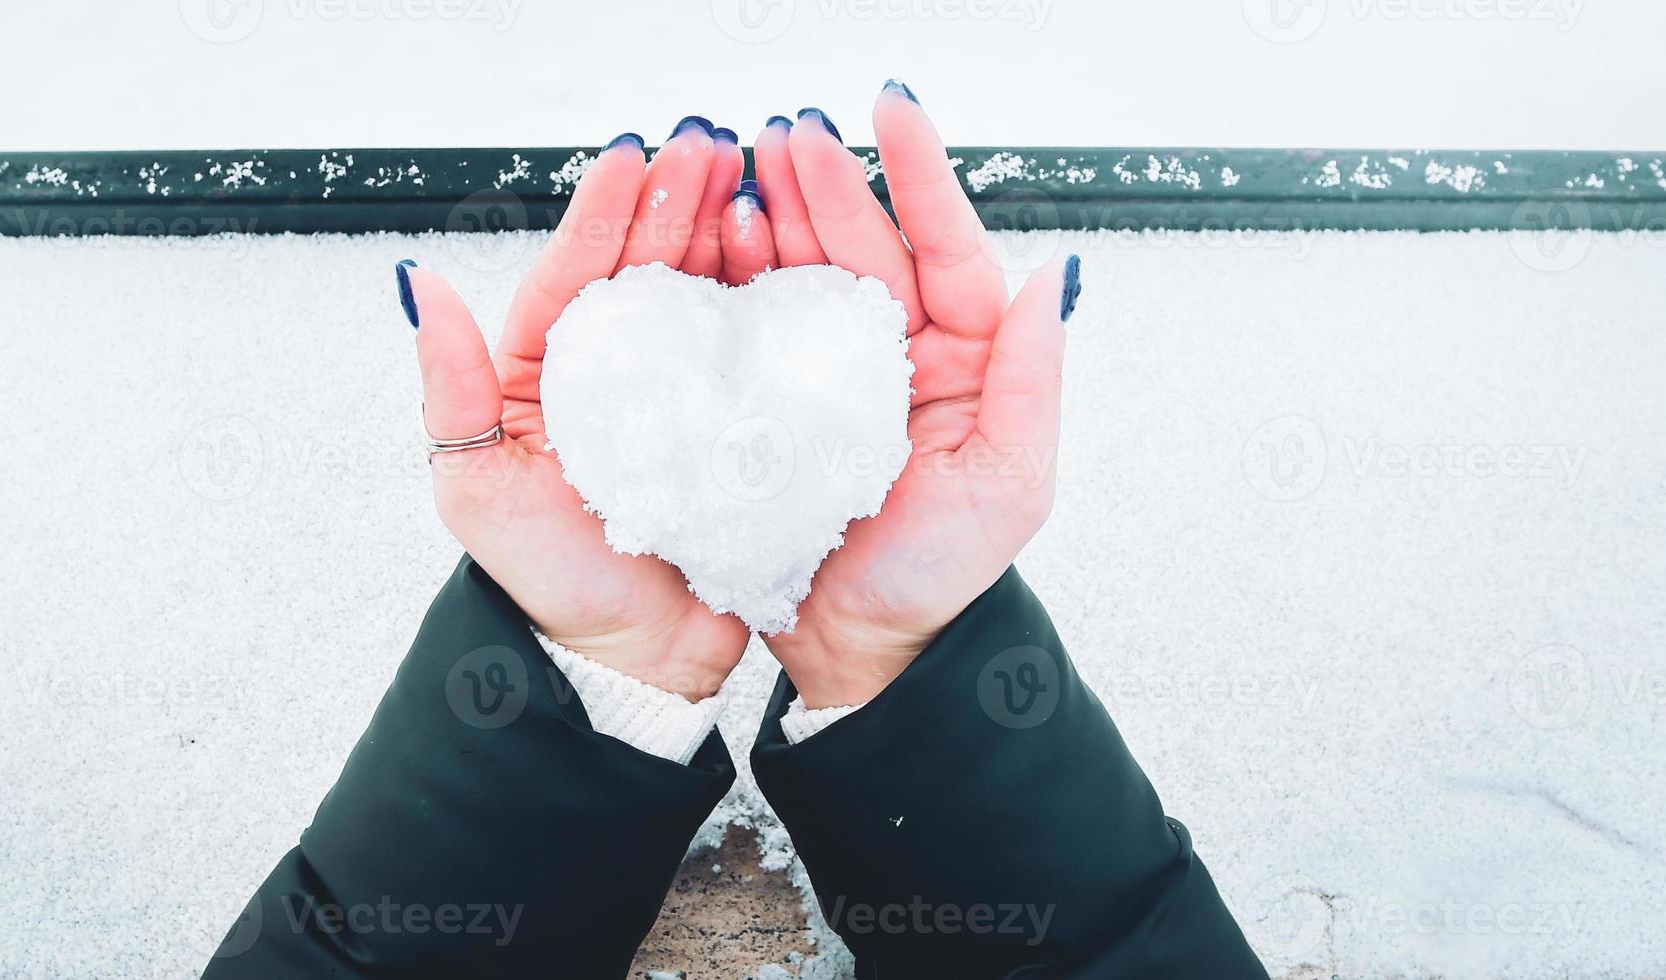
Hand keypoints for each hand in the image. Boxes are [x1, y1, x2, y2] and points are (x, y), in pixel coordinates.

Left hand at [400, 118, 750, 699]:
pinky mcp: (736, 427)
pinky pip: (753, 351)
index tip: (632, 155)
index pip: (575, 274)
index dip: (604, 213)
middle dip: (676, 200)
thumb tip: (419, 287)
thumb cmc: (548, 582)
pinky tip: (790, 256)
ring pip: (703, 295)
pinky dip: (771, 300)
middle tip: (709, 144)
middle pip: (645, 268)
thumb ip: (451, 387)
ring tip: (753, 180)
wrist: (630, 662)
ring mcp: (680, 398)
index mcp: (547, 375)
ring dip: (726, 233)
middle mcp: (615, 376)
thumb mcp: (476, 485)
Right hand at [721, 86, 1073, 706]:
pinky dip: (734, 278)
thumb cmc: (940, 575)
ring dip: (777, 216)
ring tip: (747, 172)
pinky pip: (752, 325)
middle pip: (864, 246)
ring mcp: (826, 374)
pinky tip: (719, 240)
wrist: (860, 650)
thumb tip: (1054, 274)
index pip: (946, 247)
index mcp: (958, 359)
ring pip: (804, 272)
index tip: (895, 110)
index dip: (922, 177)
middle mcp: (893, 353)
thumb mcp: (1010, 480)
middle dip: (830, 182)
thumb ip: (1031, 378)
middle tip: (790, 133)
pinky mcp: (769, 402)